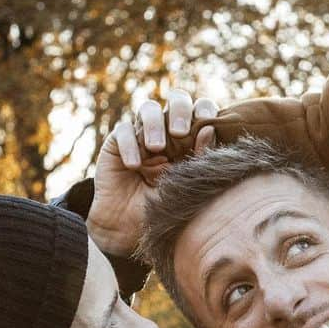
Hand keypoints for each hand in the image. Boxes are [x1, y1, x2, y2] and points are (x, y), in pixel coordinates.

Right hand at [88, 91, 217, 256]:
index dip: (204, 108)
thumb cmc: (166, 206)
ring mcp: (142, 133)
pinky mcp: (118, 142)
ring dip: (154, 124)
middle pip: (176, 99)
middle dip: (179, 110)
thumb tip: (210, 129)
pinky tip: (134, 165)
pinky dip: (130, 145)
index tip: (208, 120)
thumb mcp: (187, 183)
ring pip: (148, 108)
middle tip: (180, 132)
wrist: (130, 228)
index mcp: (191, 137)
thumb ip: (199, 157)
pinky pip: (123, 131)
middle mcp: (168, 130)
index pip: (200, 109)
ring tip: (157, 148)